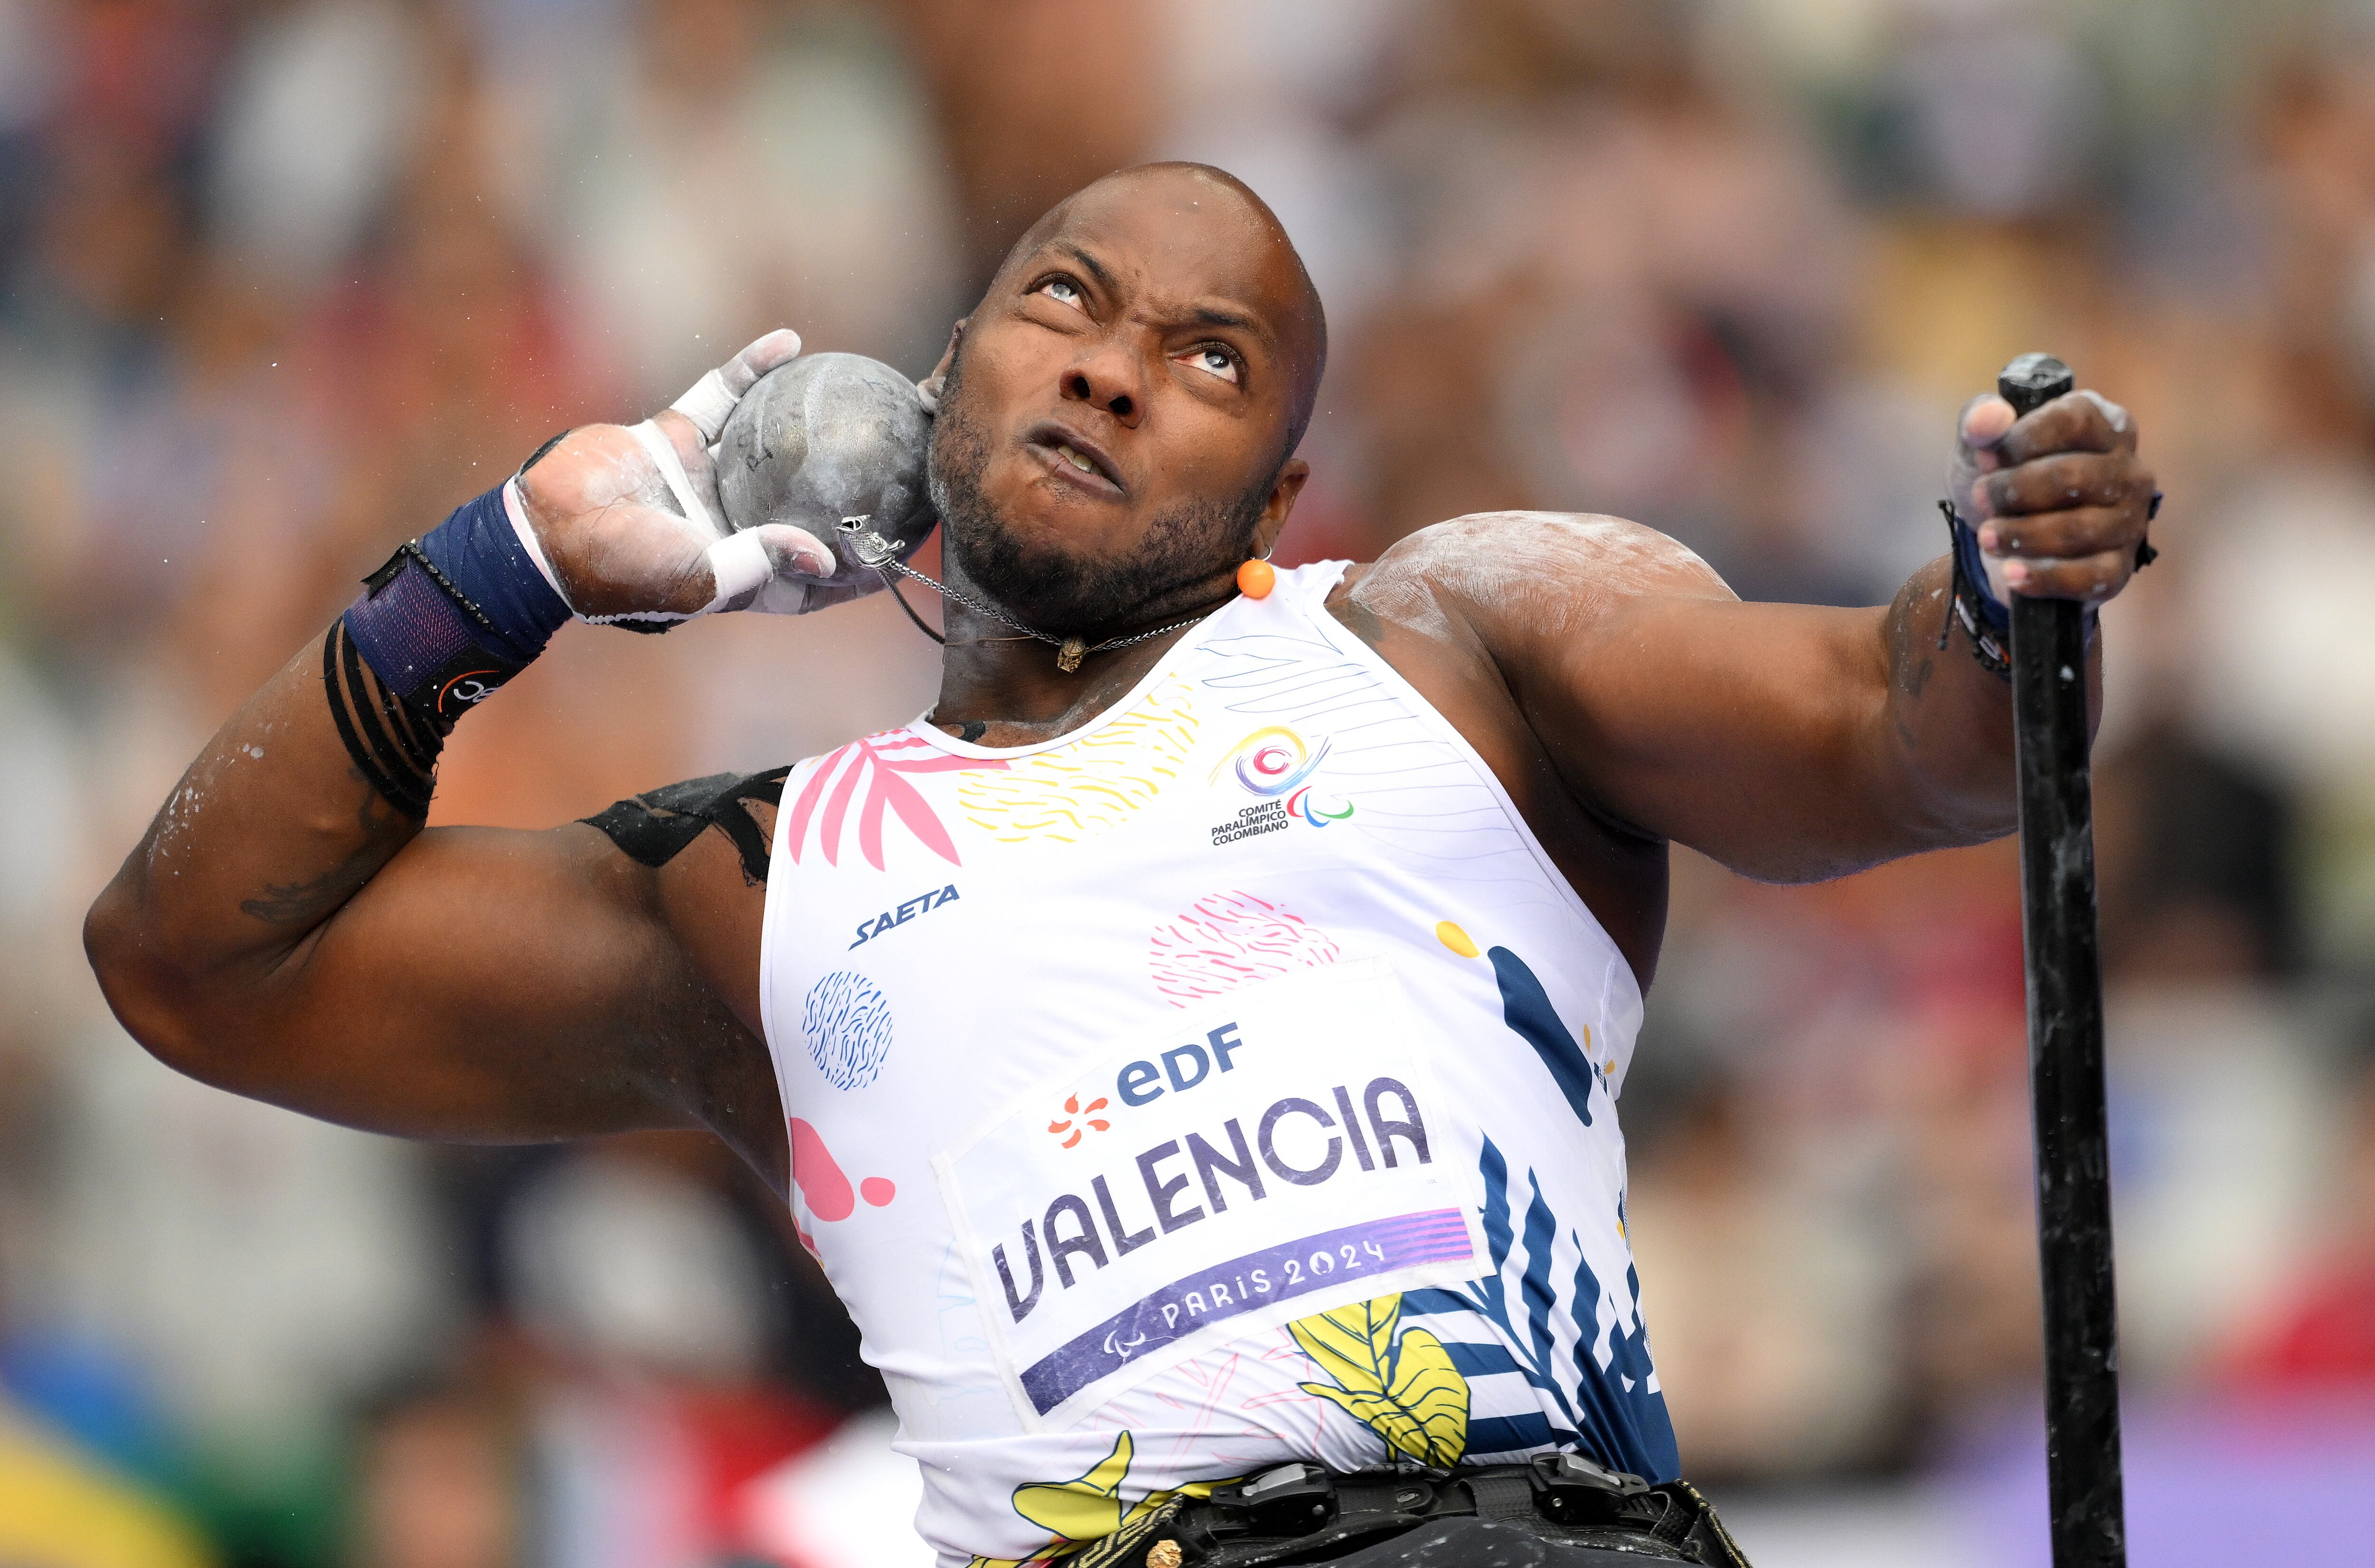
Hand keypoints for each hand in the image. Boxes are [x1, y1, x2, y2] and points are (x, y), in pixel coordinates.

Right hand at [510, 331, 881, 625]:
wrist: (546, 530)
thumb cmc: (622, 570)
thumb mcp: (702, 576)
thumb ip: (764, 562)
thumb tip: (827, 558)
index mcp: (743, 570)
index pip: (819, 574)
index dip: (863, 565)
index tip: (910, 547)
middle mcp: (732, 523)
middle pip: (807, 503)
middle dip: (852, 488)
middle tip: (902, 462)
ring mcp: (706, 477)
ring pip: (774, 442)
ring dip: (812, 418)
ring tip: (862, 393)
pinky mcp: (677, 435)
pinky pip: (726, 394)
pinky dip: (754, 368)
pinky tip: (792, 342)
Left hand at [1950, 387, 2155, 605]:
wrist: (2001, 539)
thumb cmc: (2001, 478)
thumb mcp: (1980, 446)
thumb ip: (1978, 421)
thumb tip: (1990, 416)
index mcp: (2106, 426)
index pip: (2073, 422)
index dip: (2021, 440)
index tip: (1986, 457)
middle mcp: (2130, 471)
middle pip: (2073, 477)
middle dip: (2015, 490)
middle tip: (1980, 499)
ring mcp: (2131, 521)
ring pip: (2078, 529)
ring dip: (2022, 535)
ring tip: (1987, 536)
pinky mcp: (2120, 567)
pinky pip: (2088, 577)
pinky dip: (2044, 578)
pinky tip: (2012, 573)